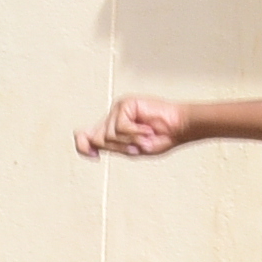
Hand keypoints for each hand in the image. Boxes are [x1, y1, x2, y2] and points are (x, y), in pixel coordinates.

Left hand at [75, 95, 189, 159]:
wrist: (179, 128)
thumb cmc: (160, 138)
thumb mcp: (131, 149)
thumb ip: (111, 147)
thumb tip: (91, 144)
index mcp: (111, 129)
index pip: (84, 136)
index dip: (83, 147)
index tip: (94, 157)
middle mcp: (112, 118)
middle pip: (96, 138)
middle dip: (116, 147)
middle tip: (135, 147)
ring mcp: (118, 110)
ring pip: (108, 135)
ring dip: (128, 141)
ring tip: (145, 137)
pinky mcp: (126, 104)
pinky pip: (120, 127)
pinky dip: (134, 133)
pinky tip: (147, 129)